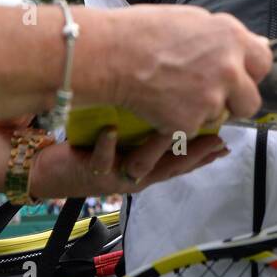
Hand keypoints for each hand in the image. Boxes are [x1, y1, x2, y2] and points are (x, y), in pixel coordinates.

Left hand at [29, 126, 229, 199]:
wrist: (51, 170)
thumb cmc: (91, 148)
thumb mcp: (126, 138)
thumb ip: (149, 124)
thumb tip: (175, 99)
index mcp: (147, 169)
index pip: (183, 161)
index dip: (205, 154)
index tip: (225, 142)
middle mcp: (136, 177)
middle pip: (172, 167)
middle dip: (195, 153)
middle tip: (214, 139)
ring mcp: (116, 176)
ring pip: (143, 166)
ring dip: (158, 149)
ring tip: (171, 129)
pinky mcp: (92, 171)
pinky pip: (102, 159)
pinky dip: (107, 146)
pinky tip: (110, 130)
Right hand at [105, 5, 269, 135]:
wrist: (110, 55)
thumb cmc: (143, 31)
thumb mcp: (191, 19)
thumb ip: (225, 37)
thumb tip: (256, 44)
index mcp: (231, 37)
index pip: (263, 62)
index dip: (249, 72)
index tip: (237, 76)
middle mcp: (229, 68)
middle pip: (251, 101)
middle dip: (234, 103)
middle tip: (208, 95)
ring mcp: (212, 99)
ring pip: (218, 116)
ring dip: (201, 111)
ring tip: (171, 92)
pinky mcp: (191, 123)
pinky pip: (191, 128)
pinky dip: (177, 120)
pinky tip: (158, 102)